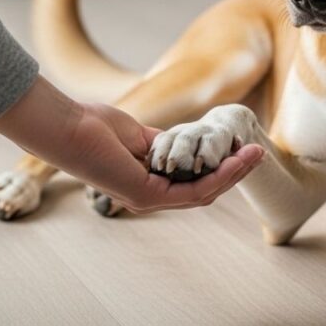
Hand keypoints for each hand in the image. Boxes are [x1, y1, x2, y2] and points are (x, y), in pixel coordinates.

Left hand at [0, 76, 264, 212]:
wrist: (67, 127)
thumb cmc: (92, 126)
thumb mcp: (138, 134)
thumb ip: (163, 142)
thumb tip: (182, 140)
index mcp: (148, 182)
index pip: (194, 182)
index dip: (221, 168)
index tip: (240, 149)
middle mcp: (150, 196)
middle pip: (205, 190)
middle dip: (234, 172)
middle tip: (258, 153)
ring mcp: (149, 200)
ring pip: (205, 192)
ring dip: (234, 174)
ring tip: (257, 154)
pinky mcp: (147, 196)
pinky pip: (194, 189)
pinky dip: (219, 175)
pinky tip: (237, 160)